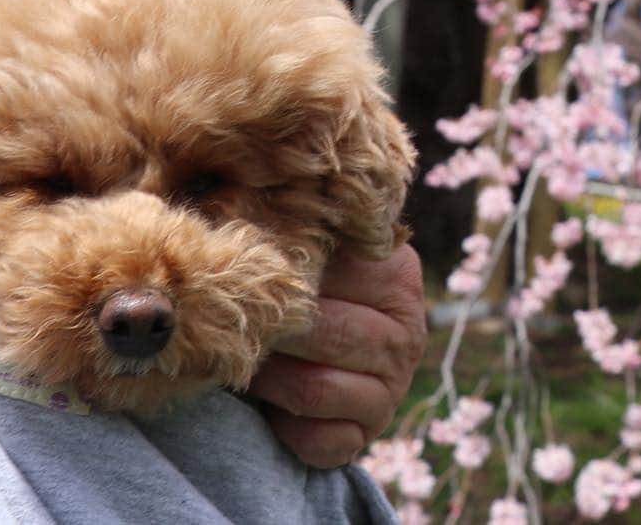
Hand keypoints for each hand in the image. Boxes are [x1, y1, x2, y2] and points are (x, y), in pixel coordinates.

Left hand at [250, 244, 426, 469]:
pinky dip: (283, 427)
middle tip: (234, 323)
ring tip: (244, 359)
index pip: (336, 275)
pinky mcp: (367, 435)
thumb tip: (251, 200)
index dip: (281, 278)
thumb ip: (301, 232)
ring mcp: (392, 390)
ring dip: (268, 379)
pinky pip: (319, 441)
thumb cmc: (312, 287)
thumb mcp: (321, 250)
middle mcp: (406, 334)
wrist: (331, 347)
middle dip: (272, 332)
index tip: (244, 272)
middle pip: (325, 334)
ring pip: (314, 390)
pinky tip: (269, 405)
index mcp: (398, 277)